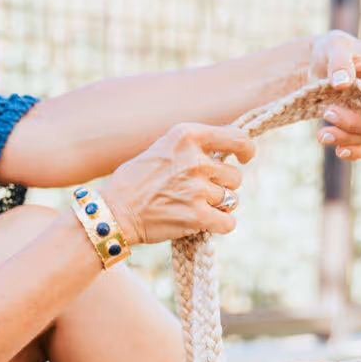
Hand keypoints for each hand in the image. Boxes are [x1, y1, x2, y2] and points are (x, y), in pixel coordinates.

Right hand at [99, 123, 254, 244]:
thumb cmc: (135, 181)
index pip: (236, 139)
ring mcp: (196, 188)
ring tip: (193, 206)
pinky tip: (204, 223)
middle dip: (222, 186)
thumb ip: (193, 148)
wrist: (114, 211)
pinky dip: (220, 225)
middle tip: (199, 193)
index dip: (246, 150)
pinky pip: (228, 222)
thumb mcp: (163, 148)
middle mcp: (194, 159)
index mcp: (186, 135)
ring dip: (218, 206)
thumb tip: (226, 154)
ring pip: (231, 200)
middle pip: (235, 176)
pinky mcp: (197, 215)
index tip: (244, 158)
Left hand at [310, 30, 360, 160]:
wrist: (317, 67)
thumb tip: (342, 82)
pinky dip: (350, 150)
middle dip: (358, 124)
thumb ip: (339, 61)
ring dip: (347, 137)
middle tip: (329, 113)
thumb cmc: (333, 50)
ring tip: (322, 133)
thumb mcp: (334, 47)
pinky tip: (335, 146)